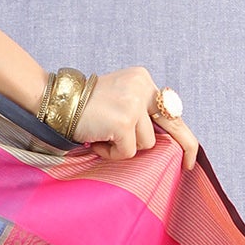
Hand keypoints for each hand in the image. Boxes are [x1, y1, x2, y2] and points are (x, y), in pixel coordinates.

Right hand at [74, 65, 198, 171]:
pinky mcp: (124, 121)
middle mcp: (142, 87)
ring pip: (146, 143)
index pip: (170, 108)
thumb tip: (165, 137)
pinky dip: (112, 153)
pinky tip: (97, 141)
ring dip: (125, 146)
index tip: (188, 152)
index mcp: (143, 79)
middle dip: (185, 146)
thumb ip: (140, 110)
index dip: (181, 132)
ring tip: (104, 136)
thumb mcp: (118, 98)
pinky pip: (128, 152)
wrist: (56, 101)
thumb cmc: (84, 106)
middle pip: (173, 124)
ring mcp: (134, 104)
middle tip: (188, 165)